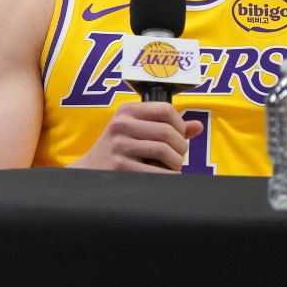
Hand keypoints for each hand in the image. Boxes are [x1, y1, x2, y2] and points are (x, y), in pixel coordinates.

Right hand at [68, 102, 204, 172]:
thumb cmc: (118, 151)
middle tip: (176, 157)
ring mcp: (120, 146)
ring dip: (176, 163)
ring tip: (169, 167)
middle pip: (169, 132)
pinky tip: (163, 177)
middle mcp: (121, 125)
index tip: (177, 137)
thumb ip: (166, 127)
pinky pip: (159, 172)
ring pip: (166, 152)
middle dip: (181, 148)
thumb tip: (197, 126)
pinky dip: (169, 177)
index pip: (165, 109)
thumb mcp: (135, 131)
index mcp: (126, 111)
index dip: (179, 125)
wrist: (88, 172)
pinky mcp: (121, 167)